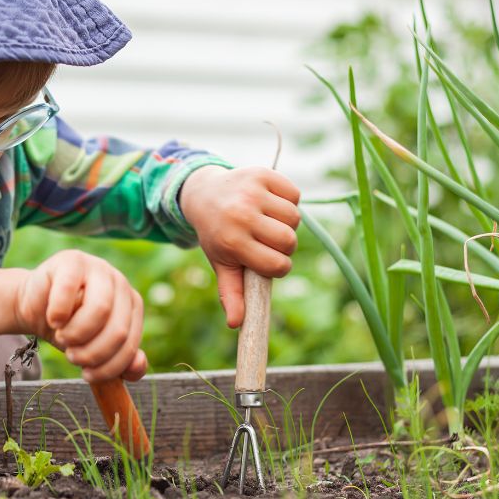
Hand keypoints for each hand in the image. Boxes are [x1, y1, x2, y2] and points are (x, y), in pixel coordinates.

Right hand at [14, 250, 147, 383]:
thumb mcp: (95, 348)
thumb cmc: (68, 328)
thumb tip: (137, 366)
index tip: (88, 375)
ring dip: (77, 333)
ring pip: (100, 309)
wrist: (35, 306)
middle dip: (93, 353)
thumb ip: (121, 362)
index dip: (109, 367)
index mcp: (132, 305)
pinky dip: (58, 313)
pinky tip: (53, 319)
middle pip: (119, 330)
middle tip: (73, 356)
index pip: (130, 344)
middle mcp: (120, 284)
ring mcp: (98, 268)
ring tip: (62, 336)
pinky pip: (69, 290)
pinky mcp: (72, 260)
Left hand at [179, 165, 300, 328]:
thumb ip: (231, 294)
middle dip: (284, 245)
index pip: (278, 265)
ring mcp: (251, 192)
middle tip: (267, 239)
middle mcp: (241, 216)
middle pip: (289, 241)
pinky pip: (294, 194)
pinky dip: (288, 200)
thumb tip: (236, 324)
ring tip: (268, 221)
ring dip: (286, 222)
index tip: (268, 261)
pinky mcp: (261, 174)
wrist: (203, 194)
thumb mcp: (222, 263)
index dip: (278, 266)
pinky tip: (270, 203)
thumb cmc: (218, 234)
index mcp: (232, 242)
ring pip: (294, 217)